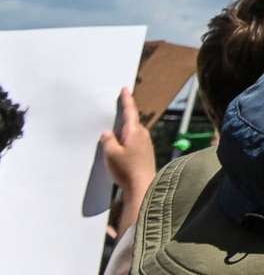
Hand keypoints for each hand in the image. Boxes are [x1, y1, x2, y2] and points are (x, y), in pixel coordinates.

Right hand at [101, 87, 155, 206]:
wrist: (142, 185)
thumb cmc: (126, 169)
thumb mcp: (111, 154)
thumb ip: (108, 141)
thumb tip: (107, 133)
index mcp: (134, 131)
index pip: (130, 111)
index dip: (127, 100)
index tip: (125, 89)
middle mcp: (142, 134)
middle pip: (132, 121)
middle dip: (125, 114)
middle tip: (118, 104)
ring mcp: (145, 143)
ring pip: (133, 131)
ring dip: (125, 127)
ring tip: (115, 125)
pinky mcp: (145, 151)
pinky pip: (134, 139)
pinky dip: (127, 137)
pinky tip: (120, 142)